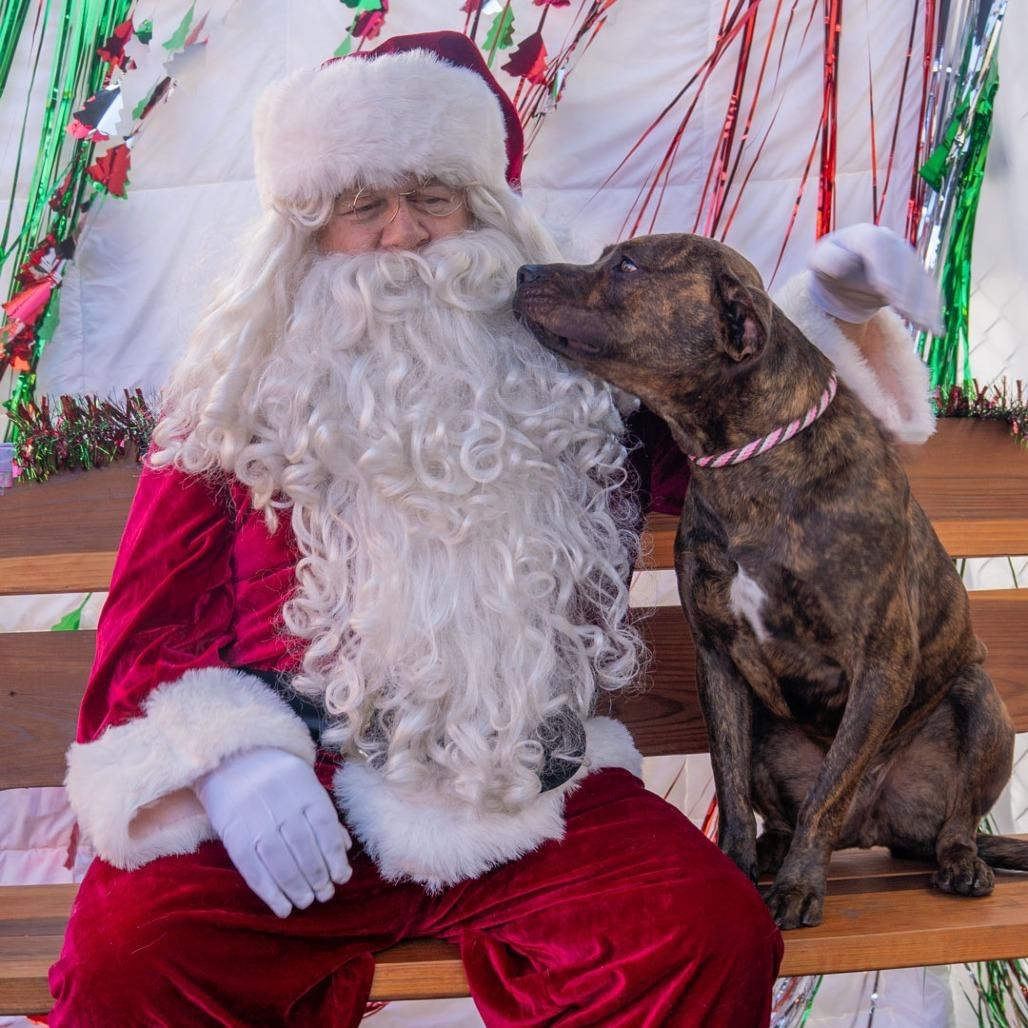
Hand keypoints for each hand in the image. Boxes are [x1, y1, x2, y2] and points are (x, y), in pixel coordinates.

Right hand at [193, 746, 351, 917]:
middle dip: (318, 877)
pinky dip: (269, 892)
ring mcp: (256, 821)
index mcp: (304, 790)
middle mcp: (282, 806)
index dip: (335, 857)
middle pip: (304, 849)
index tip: (342, 877)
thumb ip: (325, 813)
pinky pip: (253, 869)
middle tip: (325, 895)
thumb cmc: (275, 772)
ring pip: (280, 862)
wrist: (229, 758)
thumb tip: (344, 848)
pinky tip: (282, 907)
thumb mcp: (306, 781)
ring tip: (307, 901)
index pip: (325, 828)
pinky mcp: (234, 836)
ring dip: (296, 888)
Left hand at [807, 222, 943, 334]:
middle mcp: (890, 241)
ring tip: (922, 324)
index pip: (878, 249)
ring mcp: (904, 257)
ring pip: (918, 278)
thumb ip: (826, 259)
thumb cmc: (826, 269)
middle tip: (906, 312)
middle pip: (903, 264)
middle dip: (905, 289)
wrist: (842, 275)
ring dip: (922, 302)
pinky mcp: (913, 275)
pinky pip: (926, 290)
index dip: (884, 269)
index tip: (886, 291)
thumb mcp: (817, 262)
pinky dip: (931, 309)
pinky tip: (935, 327)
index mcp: (864, 235)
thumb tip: (844, 264)